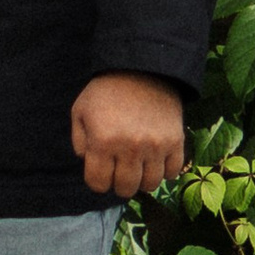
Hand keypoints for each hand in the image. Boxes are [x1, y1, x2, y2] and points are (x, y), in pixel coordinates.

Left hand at [70, 70, 183, 199]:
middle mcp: (130, 148)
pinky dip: (165, 170)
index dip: (97, 180)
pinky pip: (172, 173)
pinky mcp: (175, 141)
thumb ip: (79, 141)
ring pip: (150, 185)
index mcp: (102, 141)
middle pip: (125, 188)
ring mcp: (155, 146)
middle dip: (119, 182)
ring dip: (142, 178)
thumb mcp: (81, 110)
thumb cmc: (106, 90)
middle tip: (120, 167)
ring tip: (138, 163)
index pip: (98, 184)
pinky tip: (156, 158)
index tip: (101, 169)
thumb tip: (89, 164)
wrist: (141, 66)